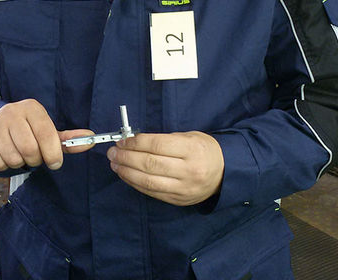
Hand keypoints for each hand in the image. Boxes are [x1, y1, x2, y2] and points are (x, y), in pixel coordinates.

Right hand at [0, 99, 93, 170]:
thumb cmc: (26, 129)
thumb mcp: (46, 130)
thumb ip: (68, 138)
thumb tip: (91, 139)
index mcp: (32, 108)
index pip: (47, 135)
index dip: (53, 153)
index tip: (55, 162)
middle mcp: (12, 112)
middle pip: (30, 150)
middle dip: (35, 160)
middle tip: (34, 156)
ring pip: (14, 158)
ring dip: (19, 163)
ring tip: (18, 153)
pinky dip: (4, 165)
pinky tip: (4, 154)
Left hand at [106, 131, 223, 205]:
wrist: (225, 173)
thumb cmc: (204, 149)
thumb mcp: (189, 136)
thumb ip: (165, 139)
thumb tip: (135, 141)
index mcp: (192, 149)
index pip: (157, 144)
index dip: (136, 142)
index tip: (122, 140)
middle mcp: (188, 170)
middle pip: (150, 164)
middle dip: (126, 157)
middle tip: (113, 152)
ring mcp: (183, 188)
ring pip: (148, 181)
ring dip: (127, 172)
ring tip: (115, 164)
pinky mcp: (178, 200)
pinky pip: (152, 192)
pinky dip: (135, 183)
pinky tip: (126, 175)